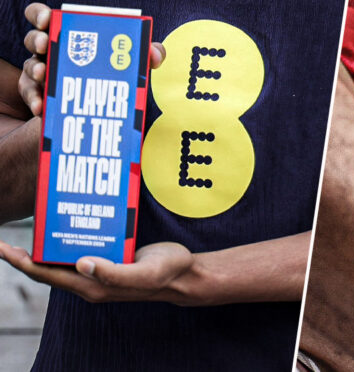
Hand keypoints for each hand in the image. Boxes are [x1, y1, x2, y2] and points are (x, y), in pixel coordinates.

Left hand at [0, 240, 193, 302]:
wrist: (184, 272)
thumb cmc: (165, 273)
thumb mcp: (143, 273)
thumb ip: (113, 273)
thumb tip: (81, 264)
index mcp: (91, 286)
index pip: (45, 274)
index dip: (21, 262)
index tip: (2, 247)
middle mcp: (88, 279)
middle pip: (46, 266)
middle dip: (23, 253)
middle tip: (4, 235)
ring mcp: (97, 269)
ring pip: (61, 256)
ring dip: (44, 243)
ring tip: (31, 223)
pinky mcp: (108, 257)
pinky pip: (81, 246)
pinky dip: (68, 234)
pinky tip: (67, 219)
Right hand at [19, 3, 165, 116]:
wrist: (98, 109)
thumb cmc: (112, 73)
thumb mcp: (130, 63)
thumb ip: (146, 54)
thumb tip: (156, 55)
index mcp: (69, 33)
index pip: (43, 16)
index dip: (39, 13)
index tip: (47, 19)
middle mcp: (50, 50)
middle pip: (34, 39)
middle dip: (37, 39)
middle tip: (45, 44)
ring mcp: (41, 72)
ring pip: (30, 67)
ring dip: (35, 69)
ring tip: (44, 74)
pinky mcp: (38, 95)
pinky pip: (31, 96)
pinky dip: (35, 100)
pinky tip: (42, 107)